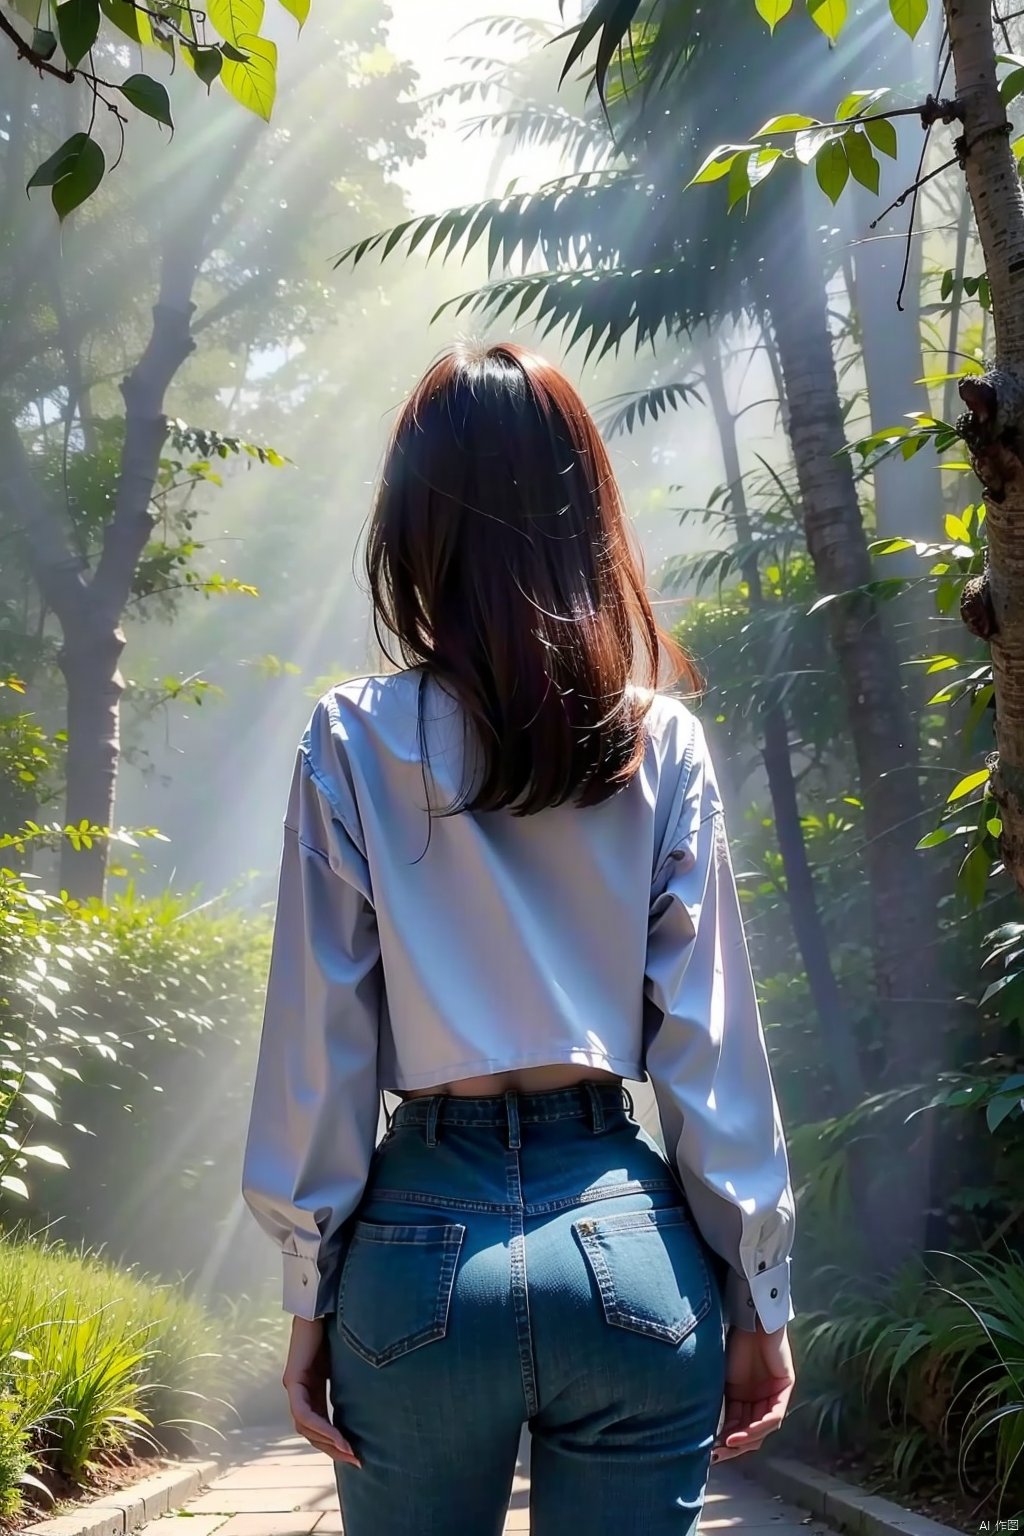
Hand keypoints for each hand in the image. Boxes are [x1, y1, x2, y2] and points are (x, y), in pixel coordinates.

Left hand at [283, 1316, 360, 1466]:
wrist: (323, 1302)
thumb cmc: (339, 1324)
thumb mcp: (348, 1358)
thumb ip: (353, 1376)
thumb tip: (381, 1388)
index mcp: (313, 1386)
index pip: (321, 1423)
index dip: (337, 1441)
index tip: (358, 1454)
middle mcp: (301, 1389)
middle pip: (312, 1431)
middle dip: (334, 1449)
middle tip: (357, 1461)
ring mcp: (295, 1386)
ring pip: (306, 1428)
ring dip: (329, 1443)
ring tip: (350, 1452)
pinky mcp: (293, 1380)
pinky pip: (304, 1414)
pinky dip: (321, 1428)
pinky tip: (337, 1437)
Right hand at [712, 1321, 794, 1463]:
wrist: (747, 1321)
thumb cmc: (731, 1346)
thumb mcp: (722, 1383)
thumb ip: (722, 1407)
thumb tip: (710, 1436)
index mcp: (744, 1399)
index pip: (738, 1428)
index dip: (726, 1442)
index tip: (711, 1453)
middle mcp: (760, 1400)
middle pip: (752, 1432)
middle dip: (736, 1445)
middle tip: (720, 1453)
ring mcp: (774, 1394)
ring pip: (764, 1427)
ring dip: (747, 1437)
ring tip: (731, 1442)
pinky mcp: (785, 1387)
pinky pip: (775, 1414)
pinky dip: (762, 1425)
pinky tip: (748, 1429)